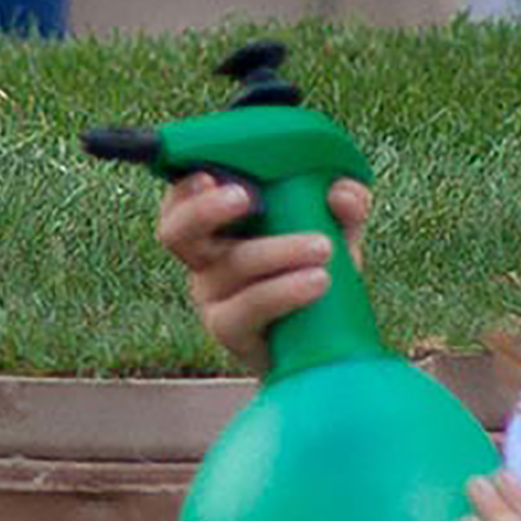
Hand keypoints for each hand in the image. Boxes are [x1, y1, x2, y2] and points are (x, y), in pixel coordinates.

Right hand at [152, 172, 373, 370]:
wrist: (320, 344)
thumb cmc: (316, 273)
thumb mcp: (336, 234)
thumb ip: (344, 207)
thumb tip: (341, 194)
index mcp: (217, 226)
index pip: (181, 201)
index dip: (185, 189)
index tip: (210, 175)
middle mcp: (204, 259)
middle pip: (176, 233)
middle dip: (205, 211)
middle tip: (247, 197)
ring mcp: (213, 298)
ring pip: (231, 266)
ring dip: (277, 251)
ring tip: (324, 247)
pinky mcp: (232, 332)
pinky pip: (250, 308)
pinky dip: (285, 291)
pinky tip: (319, 281)